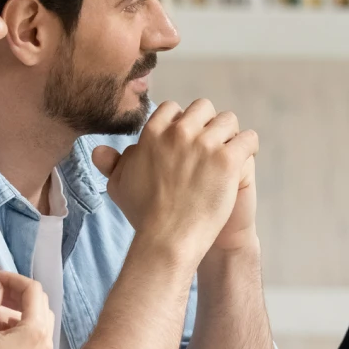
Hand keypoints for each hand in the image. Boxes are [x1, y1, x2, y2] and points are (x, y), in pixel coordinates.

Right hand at [91, 100, 258, 267]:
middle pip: (203, 108)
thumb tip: (100, 150)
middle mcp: (178, 132)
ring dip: (231, 134)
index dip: (184, 124)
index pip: (174, 109)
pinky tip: (243, 160)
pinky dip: (248, 147)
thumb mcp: (120, 185)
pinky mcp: (227, 160)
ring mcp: (204, 144)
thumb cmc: (145, 215)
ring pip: (228, 120)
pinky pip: (248, 138)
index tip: (189, 141)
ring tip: (230, 153)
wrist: (168, 240)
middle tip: (212, 147)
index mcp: (153, 133)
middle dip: (209, 124)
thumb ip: (112, 164)